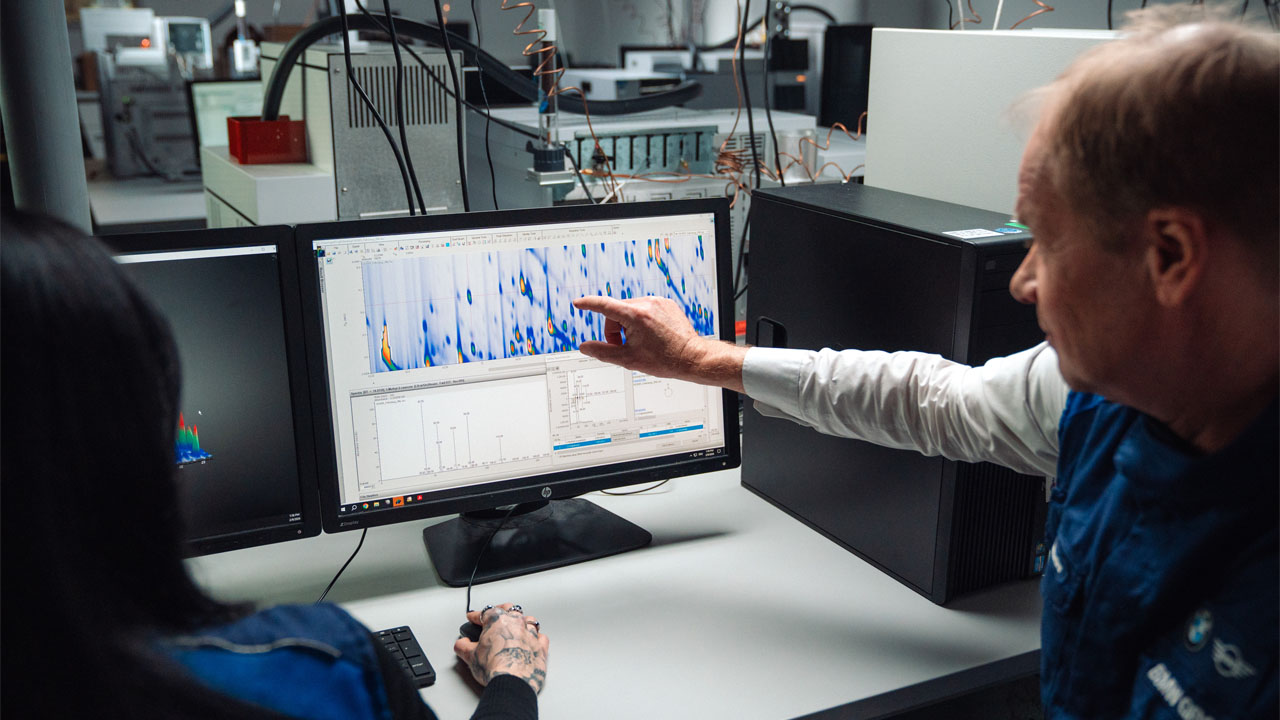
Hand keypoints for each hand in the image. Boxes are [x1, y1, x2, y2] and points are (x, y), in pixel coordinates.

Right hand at [453, 603, 548, 693]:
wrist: (513, 682)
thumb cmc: (494, 667)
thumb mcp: (470, 656)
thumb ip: (463, 646)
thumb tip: (461, 644)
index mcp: (498, 620)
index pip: (484, 612)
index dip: (476, 615)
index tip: (472, 617)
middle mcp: (516, 622)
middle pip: (510, 608)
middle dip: (501, 609)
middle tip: (495, 613)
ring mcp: (531, 634)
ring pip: (529, 619)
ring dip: (522, 621)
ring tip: (517, 624)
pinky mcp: (541, 647)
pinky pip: (541, 636)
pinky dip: (536, 637)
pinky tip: (532, 639)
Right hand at [573, 295, 747, 391]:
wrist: (691, 358)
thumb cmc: (665, 360)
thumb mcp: (628, 359)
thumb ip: (602, 352)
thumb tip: (585, 347)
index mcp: (636, 316)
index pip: (604, 306)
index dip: (589, 304)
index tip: (578, 303)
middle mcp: (647, 304)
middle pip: (617, 312)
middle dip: (615, 329)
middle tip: (624, 346)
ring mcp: (658, 302)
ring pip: (630, 311)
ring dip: (628, 325)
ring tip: (641, 342)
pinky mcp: (666, 304)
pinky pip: (645, 308)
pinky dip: (642, 320)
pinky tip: (651, 335)